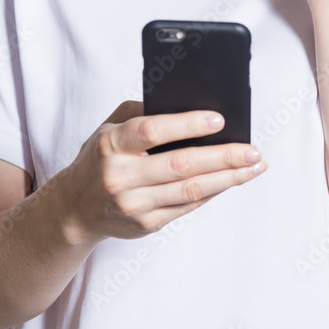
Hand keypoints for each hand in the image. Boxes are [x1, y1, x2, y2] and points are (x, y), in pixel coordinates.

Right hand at [60, 101, 266, 245]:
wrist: (74, 208)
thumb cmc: (100, 158)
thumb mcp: (109, 127)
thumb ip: (141, 111)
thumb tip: (187, 104)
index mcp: (111, 144)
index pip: (152, 131)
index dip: (187, 124)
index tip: (219, 118)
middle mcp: (121, 176)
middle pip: (181, 165)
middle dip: (223, 157)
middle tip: (253, 150)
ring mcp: (134, 204)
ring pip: (190, 190)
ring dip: (228, 178)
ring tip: (253, 166)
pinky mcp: (146, 224)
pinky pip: (187, 206)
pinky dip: (213, 192)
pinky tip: (231, 180)